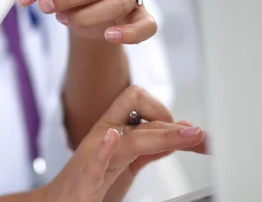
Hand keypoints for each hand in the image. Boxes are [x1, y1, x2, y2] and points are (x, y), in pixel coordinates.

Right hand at [35, 85, 207, 201]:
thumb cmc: (91, 183)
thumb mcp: (127, 162)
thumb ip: (152, 146)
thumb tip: (183, 128)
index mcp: (111, 130)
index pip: (139, 102)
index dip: (166, 112)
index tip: (187, 133)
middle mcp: (102, 137)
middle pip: (138, 116)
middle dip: (172, 123)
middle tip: (200, 136)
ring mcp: (93, 156)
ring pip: (129, 138)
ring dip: (159, 135)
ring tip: (185, 135)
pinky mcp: (85, 179)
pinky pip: (94, 161)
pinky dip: (104, 150)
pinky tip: (112, 140)